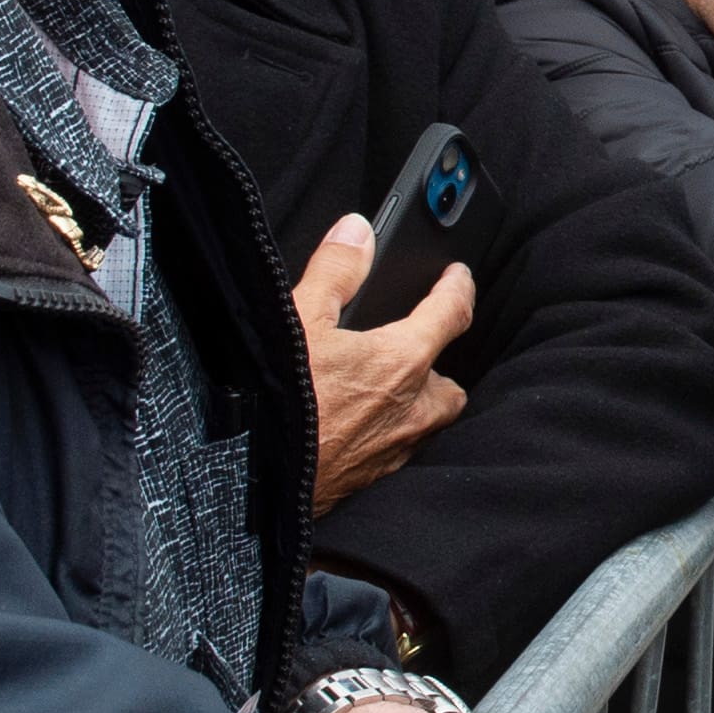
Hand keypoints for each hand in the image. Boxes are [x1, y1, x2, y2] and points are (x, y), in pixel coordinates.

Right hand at [291, 213, 469, 511]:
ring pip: (429, 420)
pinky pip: (400, 449)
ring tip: (392, 385)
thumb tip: (357, 231)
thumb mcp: (298, 319)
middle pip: (450, 382)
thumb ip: (334, 270)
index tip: (458, 276)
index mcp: (402, 363)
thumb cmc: (279, 402)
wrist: (255, 481)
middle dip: (441, 362)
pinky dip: (391, 431)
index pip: (451, 314)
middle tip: (418, 343)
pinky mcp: (371, 478)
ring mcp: (394, 449)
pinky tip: (361, 425)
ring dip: (420, 401)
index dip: (458, 287)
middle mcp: (411, 409)